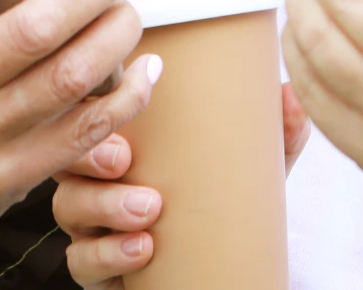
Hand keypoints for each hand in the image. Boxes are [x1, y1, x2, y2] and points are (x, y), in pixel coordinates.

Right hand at [56, 83, 311, 287]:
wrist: (228, 265)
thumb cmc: (227, 199)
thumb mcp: (254, 164)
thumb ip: (277, 131)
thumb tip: (291, 94)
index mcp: (126, 141)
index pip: (92, 114)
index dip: (92, 108)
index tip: (122, 105)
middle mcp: (99, 180)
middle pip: (71, 160)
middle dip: (90, 159)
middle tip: (126, 162)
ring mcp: (93, 225)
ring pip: (70, 210)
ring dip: (103, 208)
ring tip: (147, 213)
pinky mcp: (98, 268)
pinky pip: (82, 263)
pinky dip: (107, 256)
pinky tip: (140, 251)